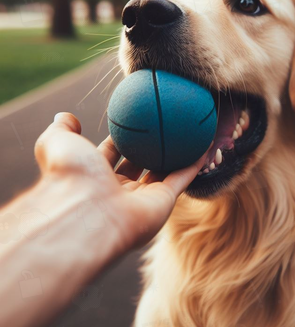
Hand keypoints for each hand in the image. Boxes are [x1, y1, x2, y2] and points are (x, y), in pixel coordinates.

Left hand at [34, 112, 206, 249]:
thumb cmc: (70, 176)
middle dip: (150, 147)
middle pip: (139, 164)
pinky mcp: (164, 203)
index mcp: (96, 177)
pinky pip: (183, 178)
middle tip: (163, 125)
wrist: (86, 212)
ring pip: (164, 172)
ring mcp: (143, 198)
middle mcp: (120, 190)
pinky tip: (204, 145)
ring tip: (189, 134)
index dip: (122, 137)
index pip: (111, 154)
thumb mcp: (57, 143)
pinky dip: (195, 162)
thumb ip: (61, 129)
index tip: (135, 120)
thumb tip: (64, 115)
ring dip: (178, 155)